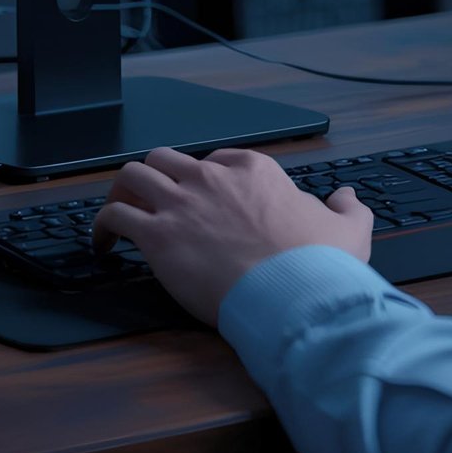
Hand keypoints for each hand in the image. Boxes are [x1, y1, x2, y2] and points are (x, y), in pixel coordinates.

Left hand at [92, 145, 372, 326]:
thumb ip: (349, 209)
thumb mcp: (349, 230)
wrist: (290, 293)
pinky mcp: (158, 235)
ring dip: (122, 193)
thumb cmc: (317, 264)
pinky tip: (102, 246)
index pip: (216, 159)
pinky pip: (114, 216)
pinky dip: (102, 227)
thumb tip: (348, 197)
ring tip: (117, 215)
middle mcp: (212, 178)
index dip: (205, 179)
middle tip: (152, 202)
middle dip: (156, 177)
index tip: (202, 200)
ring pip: (133, 175)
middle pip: (167, 159)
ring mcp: (182, 203)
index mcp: (254, 170)